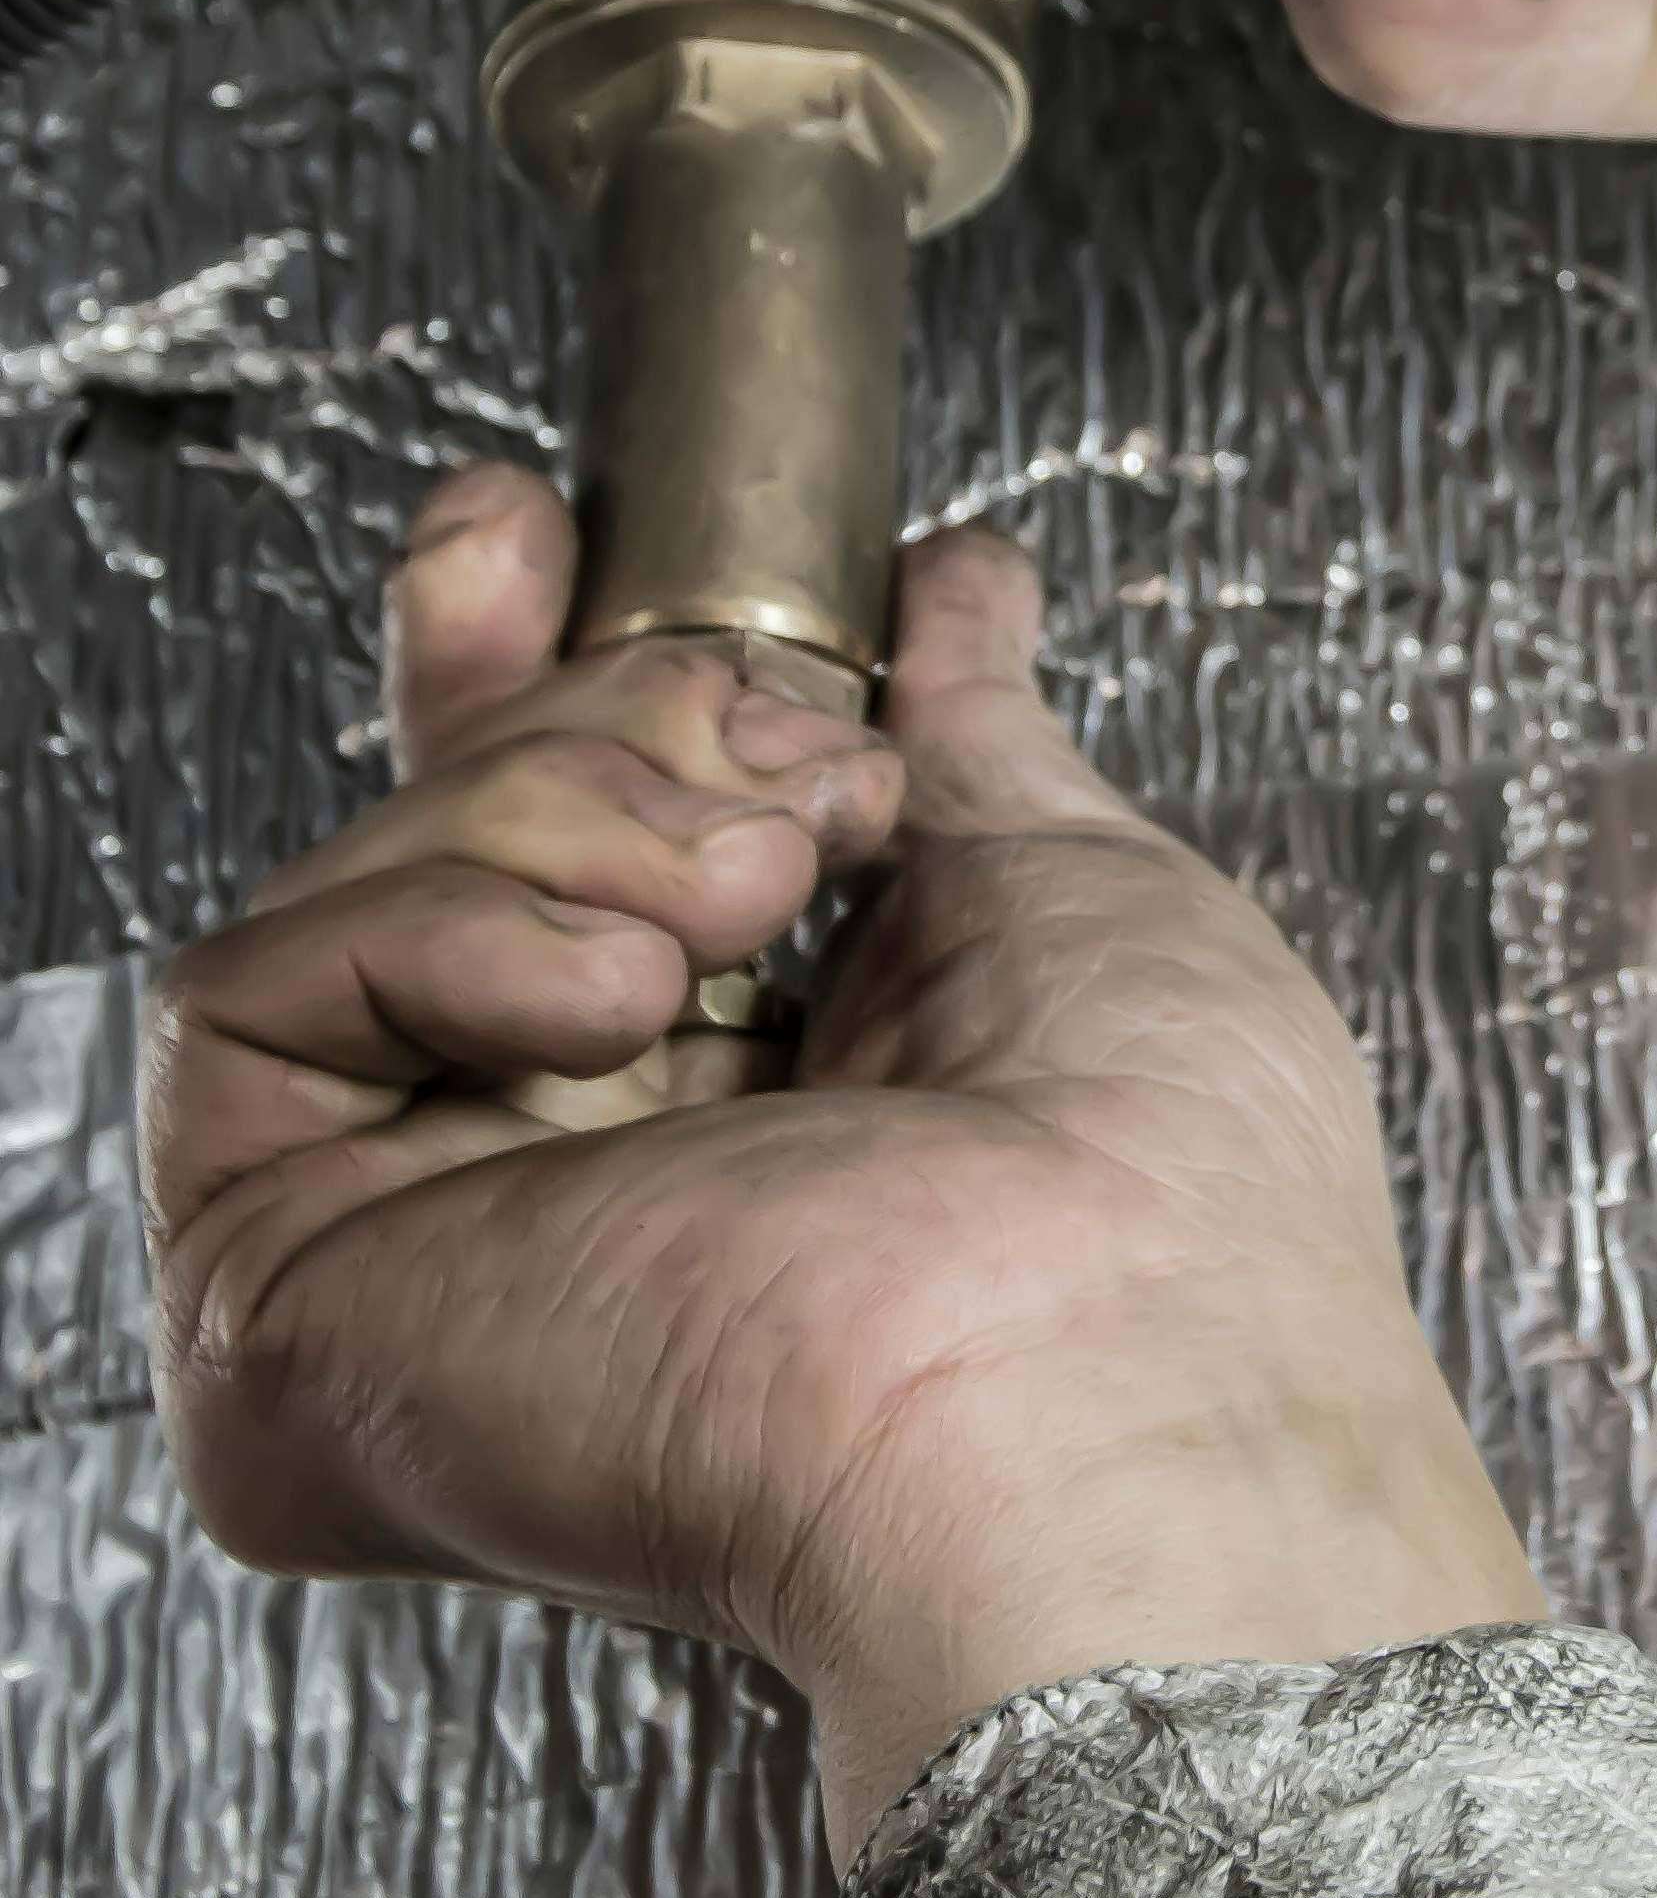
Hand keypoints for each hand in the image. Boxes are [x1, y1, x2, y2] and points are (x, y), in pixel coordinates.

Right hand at [141, 468, 1540, 1857]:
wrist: (1108, 1366)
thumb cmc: (1167, 1195)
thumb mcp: (1067, 883)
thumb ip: (970, 733)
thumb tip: (955, 588)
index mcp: (746, 1112)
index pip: (558, 857)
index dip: (527, 667)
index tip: (544, 530)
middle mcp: (565, 1190)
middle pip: (440, 840)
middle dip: (590, 704)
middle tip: (779, 760)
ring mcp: (418, 1251)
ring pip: (364, 880)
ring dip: (586, 814)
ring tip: (755, 903)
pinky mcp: (288, 1304)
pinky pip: (249, 994)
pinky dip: (449, 928)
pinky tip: (620, 994)